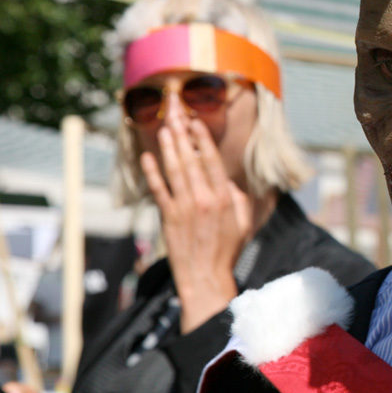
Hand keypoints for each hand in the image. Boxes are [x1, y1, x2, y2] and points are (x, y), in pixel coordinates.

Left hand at [141, 117, 253, 332]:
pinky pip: (158, 190)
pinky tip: (147, 157)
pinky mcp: (168, 218)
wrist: (205, 277)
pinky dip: (152, 172)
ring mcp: (183, 207)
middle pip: (190, 160)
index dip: (202, 139)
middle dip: (182, 135)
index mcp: (224, 198)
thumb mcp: (243, 223)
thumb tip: (229, 183)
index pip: (212, 161)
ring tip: (163, 128)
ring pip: (173, 170)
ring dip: (168, 147)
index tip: (195, 122)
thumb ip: (238, 199)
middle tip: (174, 115)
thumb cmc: (227, 251)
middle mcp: (203, 199)